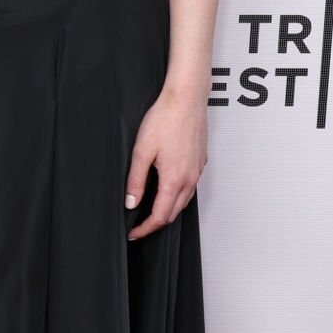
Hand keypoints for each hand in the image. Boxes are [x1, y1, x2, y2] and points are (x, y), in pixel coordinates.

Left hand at [124, 86, 206, 242]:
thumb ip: (135, 180)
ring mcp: (198, 171)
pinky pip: (190, 187)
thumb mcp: (141, 151)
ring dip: (167, 210)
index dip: (145, 229)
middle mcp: (190, 178)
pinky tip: (166, 189)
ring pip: (183, 201)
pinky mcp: (200, 162)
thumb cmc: (165, 119)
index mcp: (174, 179)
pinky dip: (177, 196)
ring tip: (149, 211)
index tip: (133, 233)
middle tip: (138, 226)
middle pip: (174, 213)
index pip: (160, 216)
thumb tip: (131, 203)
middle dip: (155, 223)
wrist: (187, 99)